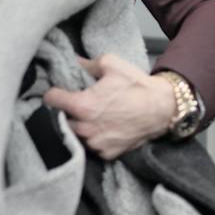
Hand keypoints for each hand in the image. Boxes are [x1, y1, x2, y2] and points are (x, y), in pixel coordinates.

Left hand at [41, 53, 177, 159]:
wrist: (164, 108)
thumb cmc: (137, 86)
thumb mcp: (111, 65)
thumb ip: (87, 63)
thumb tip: (72, 61)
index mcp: (82, 105)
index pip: (50, 100)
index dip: (53, 93)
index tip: (58, 92)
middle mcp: (85, 128)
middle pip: (59, 120)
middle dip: (64, 112)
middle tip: (75, 104)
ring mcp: (96, 144)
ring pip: (74, 135)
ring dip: (77, 127)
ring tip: (89, 117)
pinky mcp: (107, 154)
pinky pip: (91, 147)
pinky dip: (93, 139)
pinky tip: (102, 128)